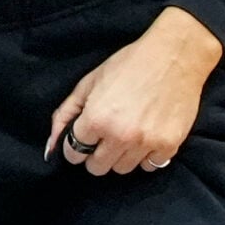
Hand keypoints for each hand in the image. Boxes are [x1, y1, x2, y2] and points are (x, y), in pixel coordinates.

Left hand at [45, 7, 222, 176]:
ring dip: (121, 155)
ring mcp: (146, 143)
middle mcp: (120, 136)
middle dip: (96, 153)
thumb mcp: (89, 82)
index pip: (73, 154)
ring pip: (122, 169)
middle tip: (106, 133)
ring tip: (127, 132)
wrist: (174, 55)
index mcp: (96, 119)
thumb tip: (51, 146)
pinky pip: (149, 166)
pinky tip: (147, 134)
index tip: (86, 134)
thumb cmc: (129, 64)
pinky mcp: (169, 145)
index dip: (76, 143)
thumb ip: (65, 114)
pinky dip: (146, 155)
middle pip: (96, 168)